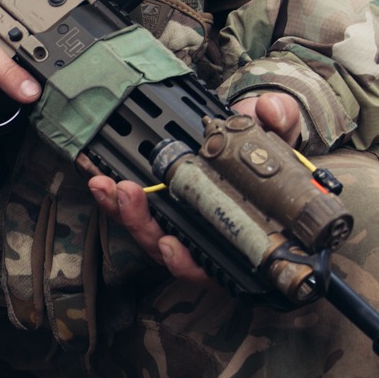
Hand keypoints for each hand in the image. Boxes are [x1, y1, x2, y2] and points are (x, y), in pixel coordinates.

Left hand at [85, 87, 307, 284]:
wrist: (255, 139)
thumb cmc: (269, 151)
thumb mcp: (281, 133)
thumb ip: (281, 119)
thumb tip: (272, 112)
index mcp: (237, 239)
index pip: (210, 266)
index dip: (186, 262)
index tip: (169, 245)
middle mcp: (206, 239)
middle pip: (166, 249)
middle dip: (140, 224)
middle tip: (128, 193)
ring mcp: (181, 225)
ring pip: (146, 231)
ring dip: (120, 209)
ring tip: (104, 184)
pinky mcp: (159, 206)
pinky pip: (133, 210)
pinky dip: (113, 196)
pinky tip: (97, 176)